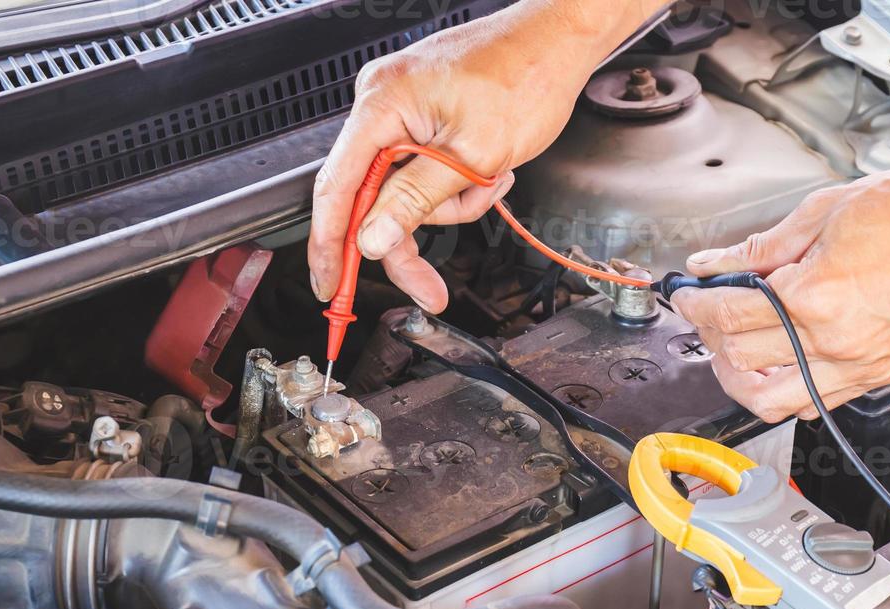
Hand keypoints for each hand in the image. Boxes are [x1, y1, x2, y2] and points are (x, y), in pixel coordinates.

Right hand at [308, 0, 655, 312]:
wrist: (560, 40)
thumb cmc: (528, 77)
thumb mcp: (473, 156)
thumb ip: (415, 200)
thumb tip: (371, 239)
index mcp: (383, 104)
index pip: (337, 188)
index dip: (330, 246)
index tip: (329, 287)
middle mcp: (383, 102)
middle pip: (374, 196)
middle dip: (414, 233)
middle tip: (429, 287)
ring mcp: (402, 108)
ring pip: (406, 189)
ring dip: (451, 202)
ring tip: (491, 179)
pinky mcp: (424, 115)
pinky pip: (425, 170)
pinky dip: (457, 183)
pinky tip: (489, 169)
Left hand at [670, 160, 889, 422]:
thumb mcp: (824, 213)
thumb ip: (760, 247)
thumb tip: (713, 264)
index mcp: (816, 296)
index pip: (729, 315)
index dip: (695, 304)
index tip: (685, 294)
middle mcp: (836, 340)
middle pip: (742, 361)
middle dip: (712, 338)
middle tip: (706, 316)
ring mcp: (859, 365)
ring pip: (773, 402)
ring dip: (741, 379)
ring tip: (734, 348)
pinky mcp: (878, 374)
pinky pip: (816, 403)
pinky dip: (785, 389)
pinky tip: (777, 362)